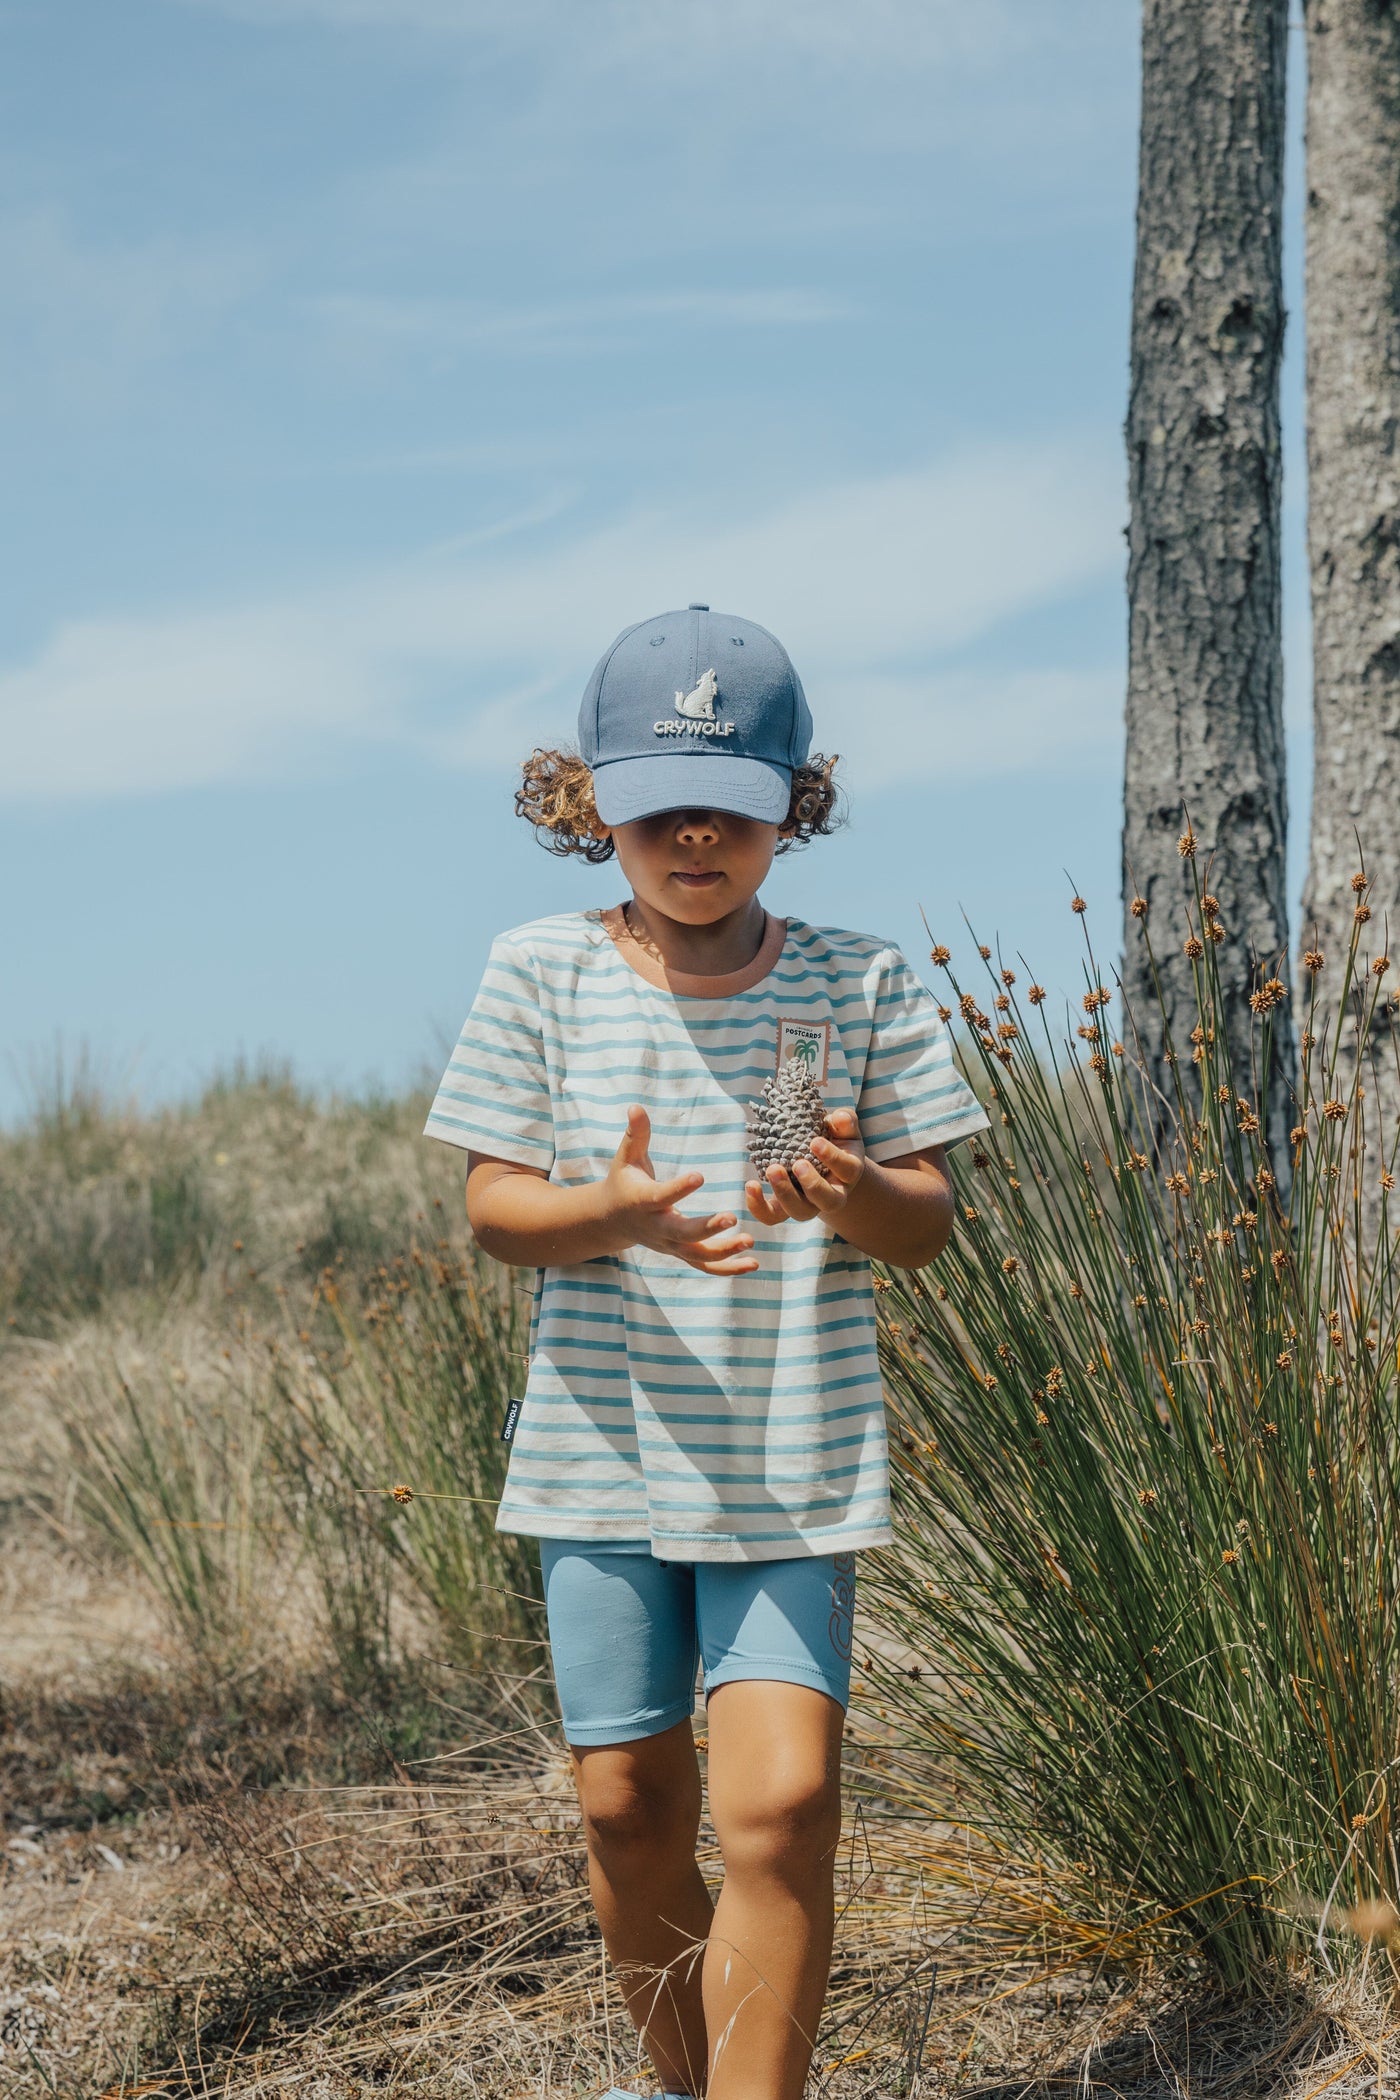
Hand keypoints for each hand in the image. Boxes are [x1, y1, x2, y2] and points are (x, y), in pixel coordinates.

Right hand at [605, 1106, 758, 1274]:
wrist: (611, 1219)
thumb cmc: (624, 1181)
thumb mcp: (627, 1157)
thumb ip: (636, 1134)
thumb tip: (636, 1106)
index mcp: (643, 1202)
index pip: (661, 1196)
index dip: (679, 1187)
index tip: (700, 1175)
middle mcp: (657, 1228)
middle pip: (683, 1233)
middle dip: (707, 1228)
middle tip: (732, 1217)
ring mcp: (669, 1244)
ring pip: (697, 1255)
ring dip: (725, 1252)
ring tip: (751, 1241)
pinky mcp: (680, 1252)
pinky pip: (705, 1265)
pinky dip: (728, 1268)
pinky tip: (753, 1263)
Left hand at [744, 1107, 865, 1225]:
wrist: (824, 1163)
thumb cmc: (835, 1140)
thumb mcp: (844, 1128)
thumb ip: (845, 1121)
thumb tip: (838, 1117)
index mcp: (848, 1172)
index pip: (847, 1169)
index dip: (832, 1157)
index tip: (815, 1142)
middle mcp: (832, 1194)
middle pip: (828, 1200)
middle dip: (812, 1184)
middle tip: (797, 1164)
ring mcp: (809, 1204)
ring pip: (800, 1211)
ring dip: (785, 1194)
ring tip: (772, 1170)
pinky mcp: (785, 1206)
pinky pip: (773, 1216)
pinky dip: (759, 1206)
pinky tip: (751, 1185)